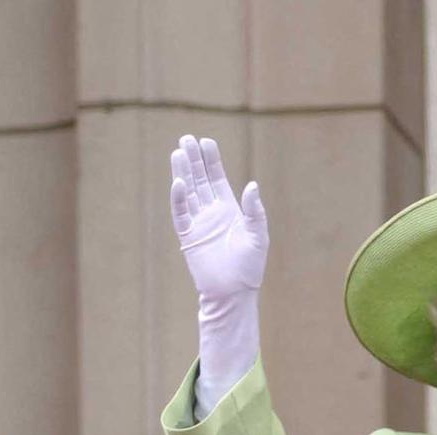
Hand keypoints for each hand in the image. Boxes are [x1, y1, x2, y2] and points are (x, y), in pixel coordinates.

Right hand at [169, 135, 267, 300]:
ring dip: (182, 172)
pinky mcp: (188, 237)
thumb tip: (252, 185)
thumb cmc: (249, 267)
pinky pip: (180, 214)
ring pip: (187, 192)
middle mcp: (211, 213)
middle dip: (193, 160)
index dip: (212, 161)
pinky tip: (178, 181)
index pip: (217, 179)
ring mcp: (198, 224)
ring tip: (177, 151)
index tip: (206, 141)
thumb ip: (255, 210)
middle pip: (199, 180)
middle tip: (186, 138)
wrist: (233, 293)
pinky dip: (178, 198)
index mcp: (229, 210)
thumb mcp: (258, 235)